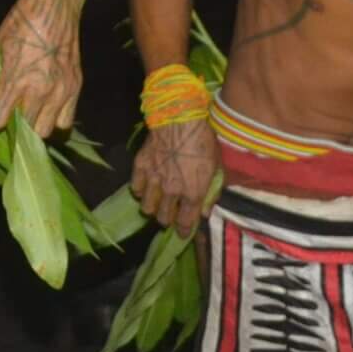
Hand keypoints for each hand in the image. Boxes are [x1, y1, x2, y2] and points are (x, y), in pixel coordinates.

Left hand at [0, 0, 82, 135]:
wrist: (53, 8)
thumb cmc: (21, 24)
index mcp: (15, 80)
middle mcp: (39, 91)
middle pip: (23, 131)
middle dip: (14, 127)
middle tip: (12, 116)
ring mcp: (60, 91)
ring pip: (45, 131)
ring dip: (34, 125)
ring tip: (30, 113)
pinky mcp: (75, 88)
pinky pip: (65, 120)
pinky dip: (55, 119)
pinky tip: (47, 108)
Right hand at [131, 118, 221, 238]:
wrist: (180, 119)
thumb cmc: (203, 141)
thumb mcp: (217, 167)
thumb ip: (211, 192)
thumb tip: (205, 212)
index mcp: (193, 193)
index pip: (185, 223)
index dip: (183, 231)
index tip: (182, 233)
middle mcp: (172, 192)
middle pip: (164, 218)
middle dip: (168, 220)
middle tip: (170, 215)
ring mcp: (153, 180)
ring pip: (147, 207)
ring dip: (152, 208)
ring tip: (156, 203)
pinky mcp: (140, 167)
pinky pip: (135, 188)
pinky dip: (140, 190)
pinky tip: (145, 186)